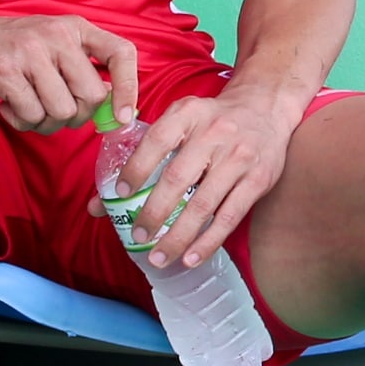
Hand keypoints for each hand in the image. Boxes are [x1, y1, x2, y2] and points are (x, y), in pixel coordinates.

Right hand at [0, 10, 140, 133]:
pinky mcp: (5, 72)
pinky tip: (7, 104)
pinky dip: (20, 120)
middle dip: (74, 116)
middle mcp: (56, 34)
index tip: (124, 116)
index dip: (129, 88)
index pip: (121, 53)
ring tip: (25, 105)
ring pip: (62, 111)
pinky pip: (32, 115)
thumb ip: (80, 67)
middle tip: (51, 110)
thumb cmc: (6, 47)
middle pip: (91, 97)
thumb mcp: (49, 44)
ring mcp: (30, 52)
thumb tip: (110, 103)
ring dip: (44, 121)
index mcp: (73, 27)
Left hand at [114, 80, 305, 271]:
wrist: (266, 107)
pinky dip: (208, 241)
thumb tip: (98, 204)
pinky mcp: (258, 179)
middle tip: (138, 235)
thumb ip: (142, 153)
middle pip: (178, 178)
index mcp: (189, 113)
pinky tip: (190, 258)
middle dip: (154, 212)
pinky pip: (229, 217)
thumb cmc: (212, 120)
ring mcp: (238, 158)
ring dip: (178, 236)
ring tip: (158, 257)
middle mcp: (214, 133)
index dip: (136, 168)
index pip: (157, 140)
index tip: (120, 194)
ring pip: (203, 205)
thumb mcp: (180, 119)